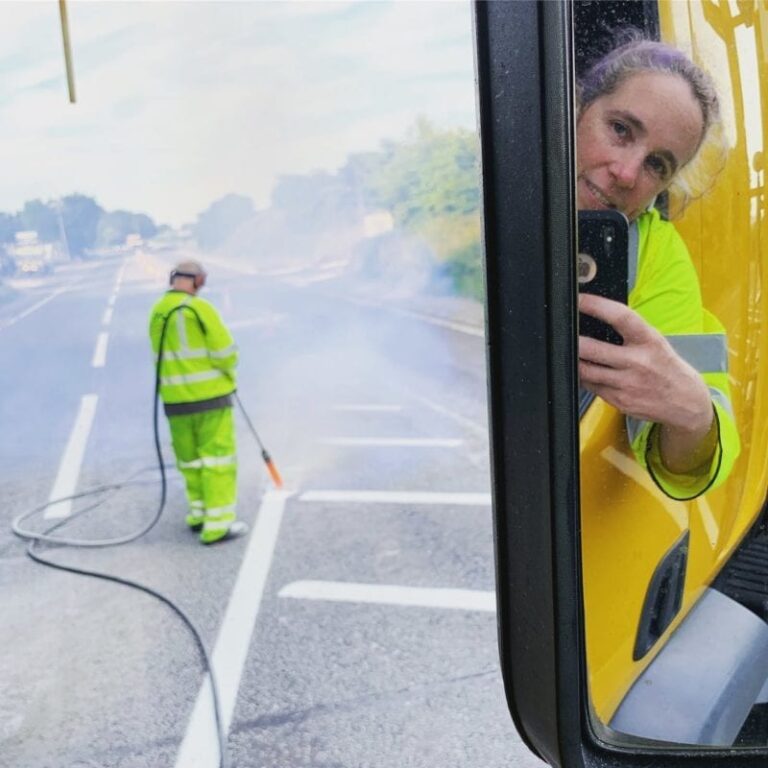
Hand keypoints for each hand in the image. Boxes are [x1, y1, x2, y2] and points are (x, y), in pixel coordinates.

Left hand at [578, 293, 715, 472]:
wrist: (686, 402)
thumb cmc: (665, 366)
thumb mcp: (655, 342)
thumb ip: (629, 332)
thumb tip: (596, 317)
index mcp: (649, 340)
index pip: (621, 317)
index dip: (597, 306)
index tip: (580, 300)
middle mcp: (638, 362)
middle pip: (592, 349)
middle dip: (574, 341)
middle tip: (564, 332)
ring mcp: (627, 384)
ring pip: (585, 370)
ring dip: (574, 361)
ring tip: (571, 352)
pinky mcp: (619, 400)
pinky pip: (590, 386)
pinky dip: (584, 377)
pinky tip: (586, 371)